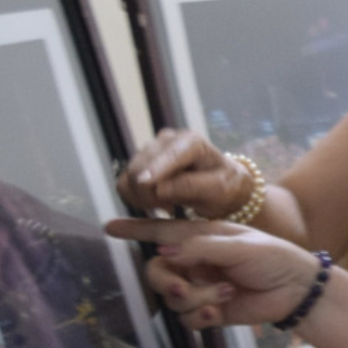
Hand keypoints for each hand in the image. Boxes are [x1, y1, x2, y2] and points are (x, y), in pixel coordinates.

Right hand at [103, 216, 317, 328]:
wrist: (295, 289)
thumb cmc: (273, 257)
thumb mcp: (239, 245)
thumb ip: (201, 247)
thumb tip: (164, 251)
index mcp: (199, 237)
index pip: (160, 231)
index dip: (135, 229)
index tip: (109, 227)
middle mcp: (193, 261)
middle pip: (156, 273)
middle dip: (166, 283)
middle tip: (183, 288)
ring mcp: (199, 287)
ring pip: (172, 300)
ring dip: (196, 300)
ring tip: (226, 294)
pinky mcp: (207, 310)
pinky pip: (186, 319)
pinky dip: (201, 317)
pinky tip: (221, 311)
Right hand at [117, 128, 252, 218]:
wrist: (220, 186)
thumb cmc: (224, 186)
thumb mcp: (218, 190)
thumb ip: (191, 187)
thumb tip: (158, 188)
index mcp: (192, 141)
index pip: (170, 154)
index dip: (156, 167)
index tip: (145, 182)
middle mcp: (167, 139)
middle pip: (142, 167)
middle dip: (151, 193)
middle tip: (171, 208)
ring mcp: (151, 150)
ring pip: (129, 177)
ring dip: (143, 198)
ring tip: (168, 205)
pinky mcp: (140, 163)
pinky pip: (124, 184)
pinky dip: (135, 198)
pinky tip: (156, 203)